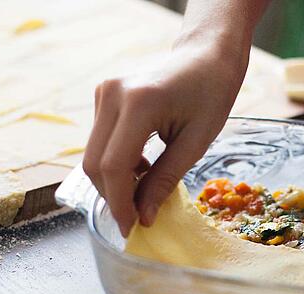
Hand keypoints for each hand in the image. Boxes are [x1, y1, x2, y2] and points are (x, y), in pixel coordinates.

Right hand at [83, 43, 245, 235]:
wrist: (205, 55)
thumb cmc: (210, 96)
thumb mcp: (195, 143)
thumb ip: (164, 181)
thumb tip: (144, 218)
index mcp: (139, 103)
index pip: (114, 166)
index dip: (120, 203)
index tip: (132, 228)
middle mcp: (112, 94)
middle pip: (95, 163)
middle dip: (113, 197)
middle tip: (137, 218)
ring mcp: (103, 92)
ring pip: (94, 154)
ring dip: (115, 181)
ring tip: (145, 189)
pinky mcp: (103, 95)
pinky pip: (100, 141)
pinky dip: (116, 162)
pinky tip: (142, 167)